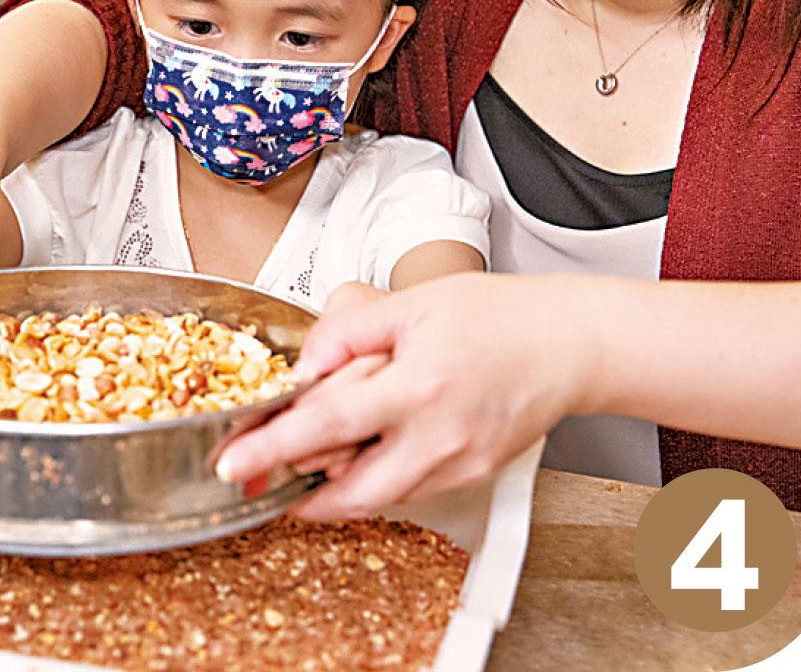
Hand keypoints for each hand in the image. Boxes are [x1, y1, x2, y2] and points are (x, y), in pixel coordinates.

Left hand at [216, 273, 598, 518]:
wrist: (569, 344)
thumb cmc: (498, 316)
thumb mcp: (411, 304)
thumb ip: (347, 333)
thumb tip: (303, 368)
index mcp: (419, 386)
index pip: (327, 425)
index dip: (272, 448)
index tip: (231, 462)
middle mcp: (439, 437)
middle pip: (349, 490)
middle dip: (295, 494)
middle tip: (257, 478)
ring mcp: (458, 464)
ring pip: (377, 496)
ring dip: (333, 488)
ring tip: (302, 464)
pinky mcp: (471, 476)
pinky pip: (408, 490)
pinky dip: (374, 481)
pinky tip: (358, 456)